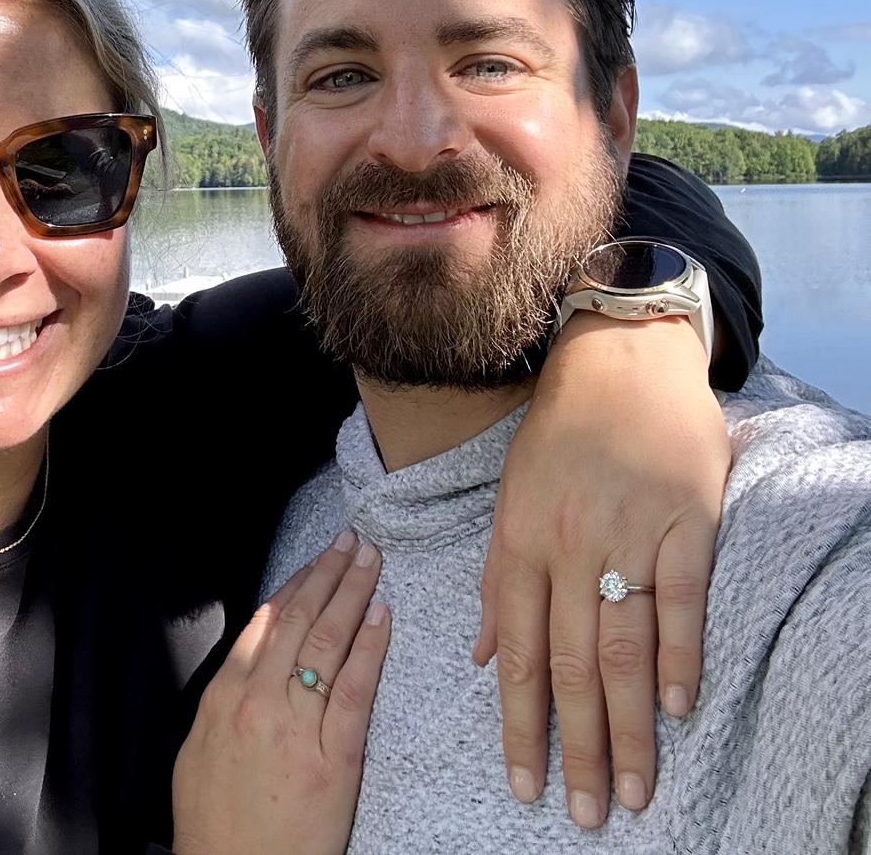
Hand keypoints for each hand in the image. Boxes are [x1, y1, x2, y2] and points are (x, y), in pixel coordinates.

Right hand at [172, 531, 390, 854]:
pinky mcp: (333, 758)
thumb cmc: (214, 822)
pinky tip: (381, 617)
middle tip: (351, 542)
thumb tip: (246, 665)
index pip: (266, 622)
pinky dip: (369, 648)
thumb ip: (223, 703)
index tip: (315, 559)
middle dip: (328, 574)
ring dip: (352, 594)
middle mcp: (259, 700)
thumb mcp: (198, 751)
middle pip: (299, 621)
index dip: (295, 585)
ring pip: (327, 643)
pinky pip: (354, 690)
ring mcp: (296, 726)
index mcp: (225, 695)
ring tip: (370, 562)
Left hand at [473, 313, 728, 828]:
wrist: (617, 355)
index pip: (514, 648)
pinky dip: (681, 655)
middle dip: (576, 744)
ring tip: (636, 789)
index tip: (525, 783)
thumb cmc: (559, 433)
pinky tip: (682, 708)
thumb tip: (479, 655)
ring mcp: (626, 530)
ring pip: (623, 644)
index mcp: (518, 538)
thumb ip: (497, 577)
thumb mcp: (510, 496)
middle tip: (588, 814)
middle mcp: (566, 541)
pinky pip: (681, 598)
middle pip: (568, 661)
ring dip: (630, 724)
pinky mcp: (684, 518)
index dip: (517, 721)